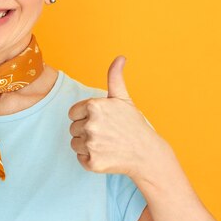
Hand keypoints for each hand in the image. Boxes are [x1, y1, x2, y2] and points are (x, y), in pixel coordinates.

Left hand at [68, 56, 161, 178]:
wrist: (147, 154)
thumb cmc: (133, 125)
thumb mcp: (123, 99)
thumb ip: (115, 77)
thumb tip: (120, 57)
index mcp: (94, 106)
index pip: (73, 113)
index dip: (85, 117)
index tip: (102, 121)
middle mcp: (90, 124)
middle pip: (73, 128)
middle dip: (86, 130)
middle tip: (107, 133)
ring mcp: (91, 144)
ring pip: (75, 143)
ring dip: (87, 145)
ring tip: (106, 144)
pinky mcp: (92, 162)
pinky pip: (80, 158)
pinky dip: (90, 159)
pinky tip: (106, 155)